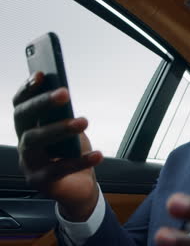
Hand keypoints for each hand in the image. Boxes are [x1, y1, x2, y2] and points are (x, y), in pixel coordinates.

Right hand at [13, 72, 102, 220]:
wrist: (78, 187)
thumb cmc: (72, 153)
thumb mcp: (69, 132)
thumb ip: (64, 116)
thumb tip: (64, 96)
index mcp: (28, 127)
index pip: (21, 104)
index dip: (27, 89)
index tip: (41, 74)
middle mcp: (23, 142)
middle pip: (24, 118)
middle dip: (42, 102)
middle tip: (65, 92)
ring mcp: (28, 162)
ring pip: (36, 141)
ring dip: (60, 128)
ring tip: (83, 121)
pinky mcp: (40, 181)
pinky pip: (58, 169)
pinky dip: (80, 161)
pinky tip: (97, 154)